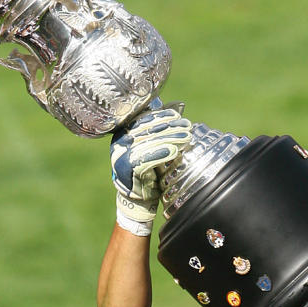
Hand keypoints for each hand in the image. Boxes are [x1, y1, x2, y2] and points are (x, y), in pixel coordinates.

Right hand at [111, 105, 191, 233]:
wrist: (137, 198)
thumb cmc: (147, 171)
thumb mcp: (151, 146)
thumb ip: (159, 130)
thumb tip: (178, 108)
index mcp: (123, 133)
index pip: (143, 120)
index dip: (161, 116)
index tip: (177, 116)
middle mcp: (121, 142)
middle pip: (149, 130)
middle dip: (170, 126)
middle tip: (187, 126)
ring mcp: (123, 155)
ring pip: (150, 142)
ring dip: (171, 138)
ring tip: (186, 137)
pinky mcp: (129, 168)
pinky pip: (148, 158)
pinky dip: (162, 153)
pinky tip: (174, 151)